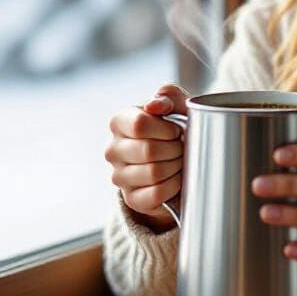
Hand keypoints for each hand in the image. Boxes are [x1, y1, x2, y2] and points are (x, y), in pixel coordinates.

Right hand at [105, 83, 188, 233]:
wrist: (183, 162)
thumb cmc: (178, 129)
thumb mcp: (179, 106)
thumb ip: (169, 96)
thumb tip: (154, 104)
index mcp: (119, 122)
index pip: (140, 125)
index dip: (167, 129)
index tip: (176, 131)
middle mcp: (113, 150)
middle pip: (149, 150)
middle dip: (175, 149)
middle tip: (182, 148)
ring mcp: (119, 177)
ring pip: (154, 173)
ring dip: (177, 167)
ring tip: (180, 162)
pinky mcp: (131, 199)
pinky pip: (157, 193)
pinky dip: (175, 185)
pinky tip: (178, 178)